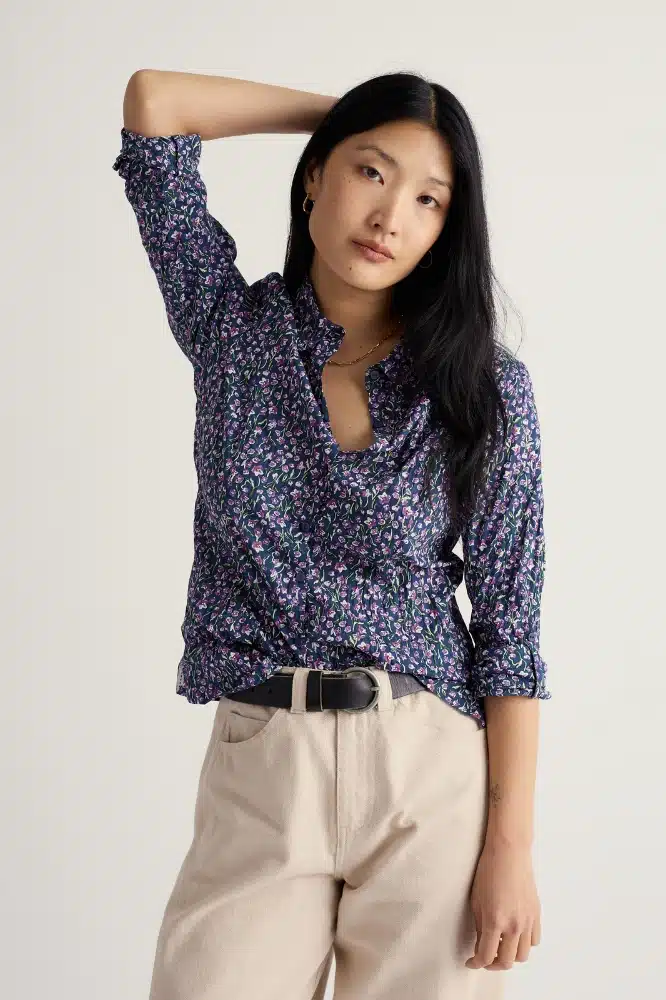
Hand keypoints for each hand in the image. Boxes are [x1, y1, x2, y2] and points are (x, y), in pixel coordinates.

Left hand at [465, 839, 541, 970]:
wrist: (509, 852)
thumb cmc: (489, 870)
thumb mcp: (476, 900)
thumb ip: (479, 927)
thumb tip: (480, 944)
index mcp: (495, 921)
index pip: (486, 956)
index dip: (476, 963)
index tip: (471, 962)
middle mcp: (514, 925)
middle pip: (506, 962)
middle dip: (493, 964)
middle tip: (485, 958)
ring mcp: (527, 920)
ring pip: (522, 955)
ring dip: (510, 956)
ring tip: (500, 947)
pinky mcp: (536, 914)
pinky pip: (534, 940)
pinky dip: (524, 944)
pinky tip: (514, 936)